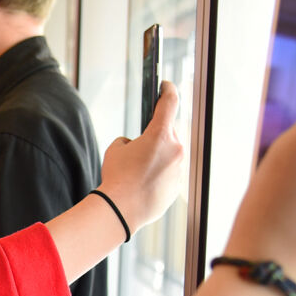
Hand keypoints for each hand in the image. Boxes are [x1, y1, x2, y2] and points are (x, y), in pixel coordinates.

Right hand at [96, 81, 186, 229]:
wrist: (122, 209)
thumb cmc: (117, 176)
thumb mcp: (116, 149)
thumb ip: (130, 140)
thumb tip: (138, 146)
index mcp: (160, 134)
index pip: (170, 102)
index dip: (167, 90)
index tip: (165, 85)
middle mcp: (176, 149)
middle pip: (170, 131)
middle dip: (158, 133)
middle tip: (143, 139)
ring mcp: (179, 168)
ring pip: (171, 153)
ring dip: (159, 154)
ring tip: (140, 166)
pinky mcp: (178, 185)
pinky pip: (170, 172)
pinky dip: (160, 172)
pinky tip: (145, 180)